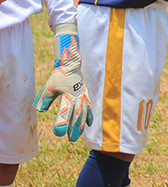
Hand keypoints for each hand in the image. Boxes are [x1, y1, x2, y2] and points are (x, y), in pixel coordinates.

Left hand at [33, 25, 92, 141]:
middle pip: (76, 116)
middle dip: (73, 129)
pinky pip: (89, 107)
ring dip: (81, 126)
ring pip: (83, 114)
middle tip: (71, 140)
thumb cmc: (58, 76)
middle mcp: (78, 96)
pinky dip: (89, 116)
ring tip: (77, 136)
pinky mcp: (85, 95)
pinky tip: (89, 124)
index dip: (62, 123)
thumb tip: (40, 111)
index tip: (58, 133)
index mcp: (68, 95)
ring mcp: (83, 96)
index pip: (65, 112)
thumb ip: (44, 99)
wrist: (70, 64)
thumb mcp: (49, 87)